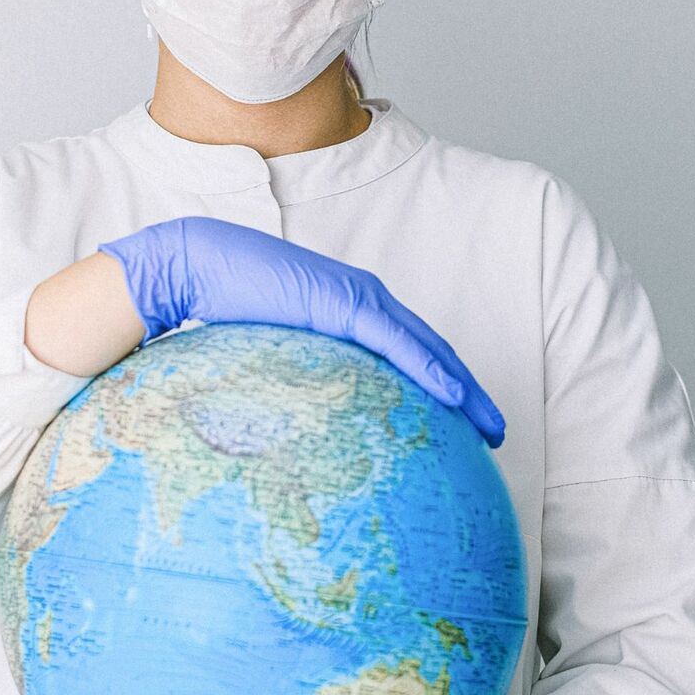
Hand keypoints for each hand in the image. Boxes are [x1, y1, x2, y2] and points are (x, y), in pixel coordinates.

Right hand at [97, 216, 506, 445]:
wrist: (203, 263)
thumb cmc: (229, 306)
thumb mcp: (274, 350)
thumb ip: (295, 375)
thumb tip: (294, 423)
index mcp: (351, 311)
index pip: (410, 351)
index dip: (443, 382)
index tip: (464, 419)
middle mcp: (366, 302)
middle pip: (431, 351)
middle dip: (468, 392)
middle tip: (492, 431)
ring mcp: (359, 300)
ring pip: (427, 349)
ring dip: (462, 387)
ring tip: (487, 424)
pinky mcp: (345, 303)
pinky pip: (399, 343)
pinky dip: (431, 369)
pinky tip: (455, 395)